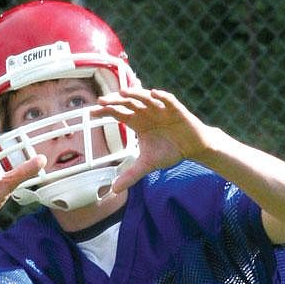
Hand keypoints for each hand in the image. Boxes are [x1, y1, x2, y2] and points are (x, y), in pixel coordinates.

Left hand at [94, 87, 211, 191]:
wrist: (193, 147)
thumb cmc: (169, 151)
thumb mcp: (147, 164)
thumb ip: (131, 174)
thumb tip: (114, 190)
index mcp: (138, 122)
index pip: (119, 113)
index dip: (106, 111)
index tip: (91, 113)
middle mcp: (147, 112)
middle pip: (128, 103)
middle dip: (115, 101)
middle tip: (102, 101)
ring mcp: (161, 109)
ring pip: (146, 98)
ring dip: (135, 94)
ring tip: (123, 93)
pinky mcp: (177, 110)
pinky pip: (168, 100)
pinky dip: (162, 96)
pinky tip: (154, 93)